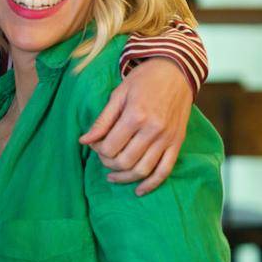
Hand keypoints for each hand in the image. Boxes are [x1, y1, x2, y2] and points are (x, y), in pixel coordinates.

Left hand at [79, 58, 190, 195]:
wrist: (177, 71)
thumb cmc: (144, 80)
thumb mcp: (118, 95)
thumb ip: (102, 121)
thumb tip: (84, 141)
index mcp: (136, 116)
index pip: (110, 147)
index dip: (98, 151)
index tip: (95, 145)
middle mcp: (153, 129)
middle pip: (124, 161)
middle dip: (108, 164)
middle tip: (103, 157)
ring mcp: (168, 138)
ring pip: (142, 170)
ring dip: (124, 177)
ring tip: (113, 175)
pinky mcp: (177, 142)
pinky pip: (165, 170)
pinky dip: (151, 184)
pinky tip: (139, 190)